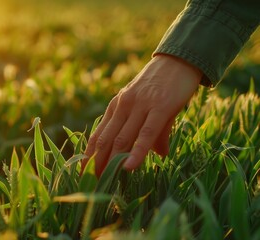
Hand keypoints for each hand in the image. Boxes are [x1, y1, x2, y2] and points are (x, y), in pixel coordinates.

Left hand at [82, 54, 201, 175]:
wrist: (179, 60)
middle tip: (88, 182)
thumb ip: (153, 133)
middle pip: (105, 139)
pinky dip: (136, 152)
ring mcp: (140, 106)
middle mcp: (123, 106)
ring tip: (103, 180)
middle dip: (96, 162)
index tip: (82, 171)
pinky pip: (145, 134)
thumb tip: (160, 155)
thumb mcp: (151, 109)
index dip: (89, 154)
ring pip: (121, 138)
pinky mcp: (159, 107)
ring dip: (111, 161)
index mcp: (117, 106)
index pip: (98, 134)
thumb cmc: (163, 86)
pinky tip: (129, 167)